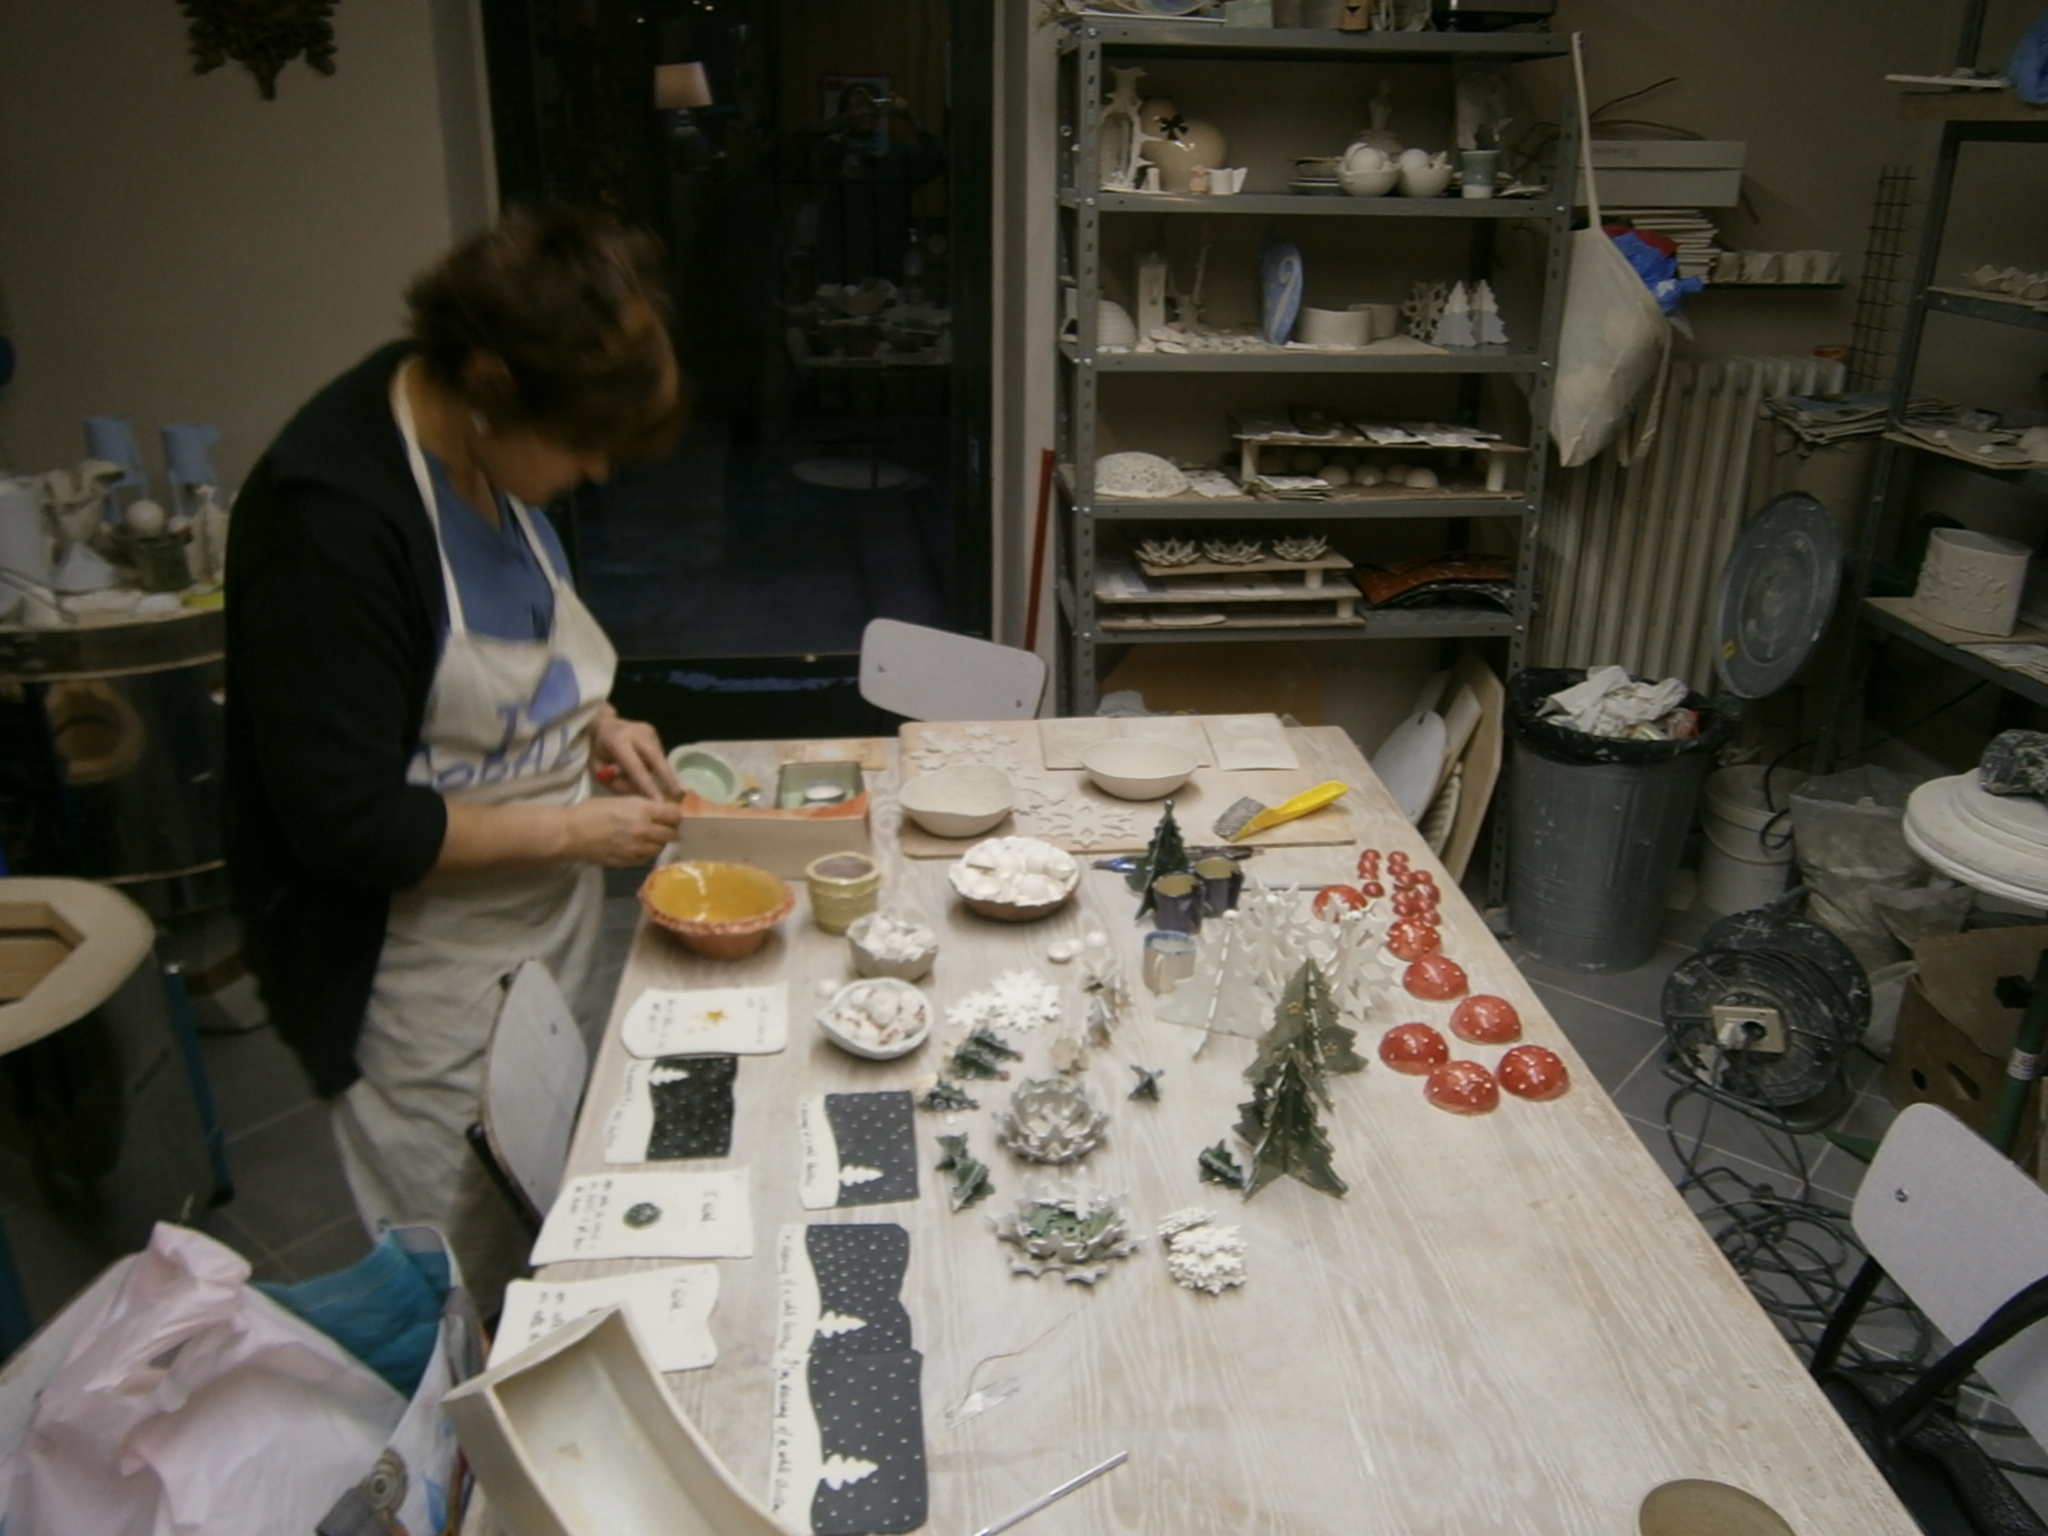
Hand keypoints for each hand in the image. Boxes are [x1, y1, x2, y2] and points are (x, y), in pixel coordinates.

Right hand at [565, 795, 681, 866]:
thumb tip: (662, 810)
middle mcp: (645, 830)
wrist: (571, 833)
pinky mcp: (630, 862)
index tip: (674, 815)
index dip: (676, 815)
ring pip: (661, 847)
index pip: (675, 815)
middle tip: (665, 827)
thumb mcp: (621, 799)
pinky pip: (647, 858)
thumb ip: (644, 806)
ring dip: (659, 842)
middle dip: (671, 829)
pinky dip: (646, 852)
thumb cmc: (592, 811)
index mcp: (643, 810)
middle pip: (673, 834)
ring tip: (649, 836)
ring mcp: (638, 849)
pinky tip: (638, 846)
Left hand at [590, 706, 678, 799]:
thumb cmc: (598, 751)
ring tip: (674, 791)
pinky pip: (659, 753)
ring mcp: (648, 730)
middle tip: (678, 795)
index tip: (658, 801)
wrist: (603, 724)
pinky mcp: (654, 732)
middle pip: (656, 758)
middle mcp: (636, 733)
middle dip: (667, 778)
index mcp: (617, 741)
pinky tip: (662, 776)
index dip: (648, 785)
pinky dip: (660, 766)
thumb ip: (616, 783)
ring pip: (660, 757)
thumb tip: (639, 795)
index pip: (636, 767)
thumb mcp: (597, 769)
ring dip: (666, 774)